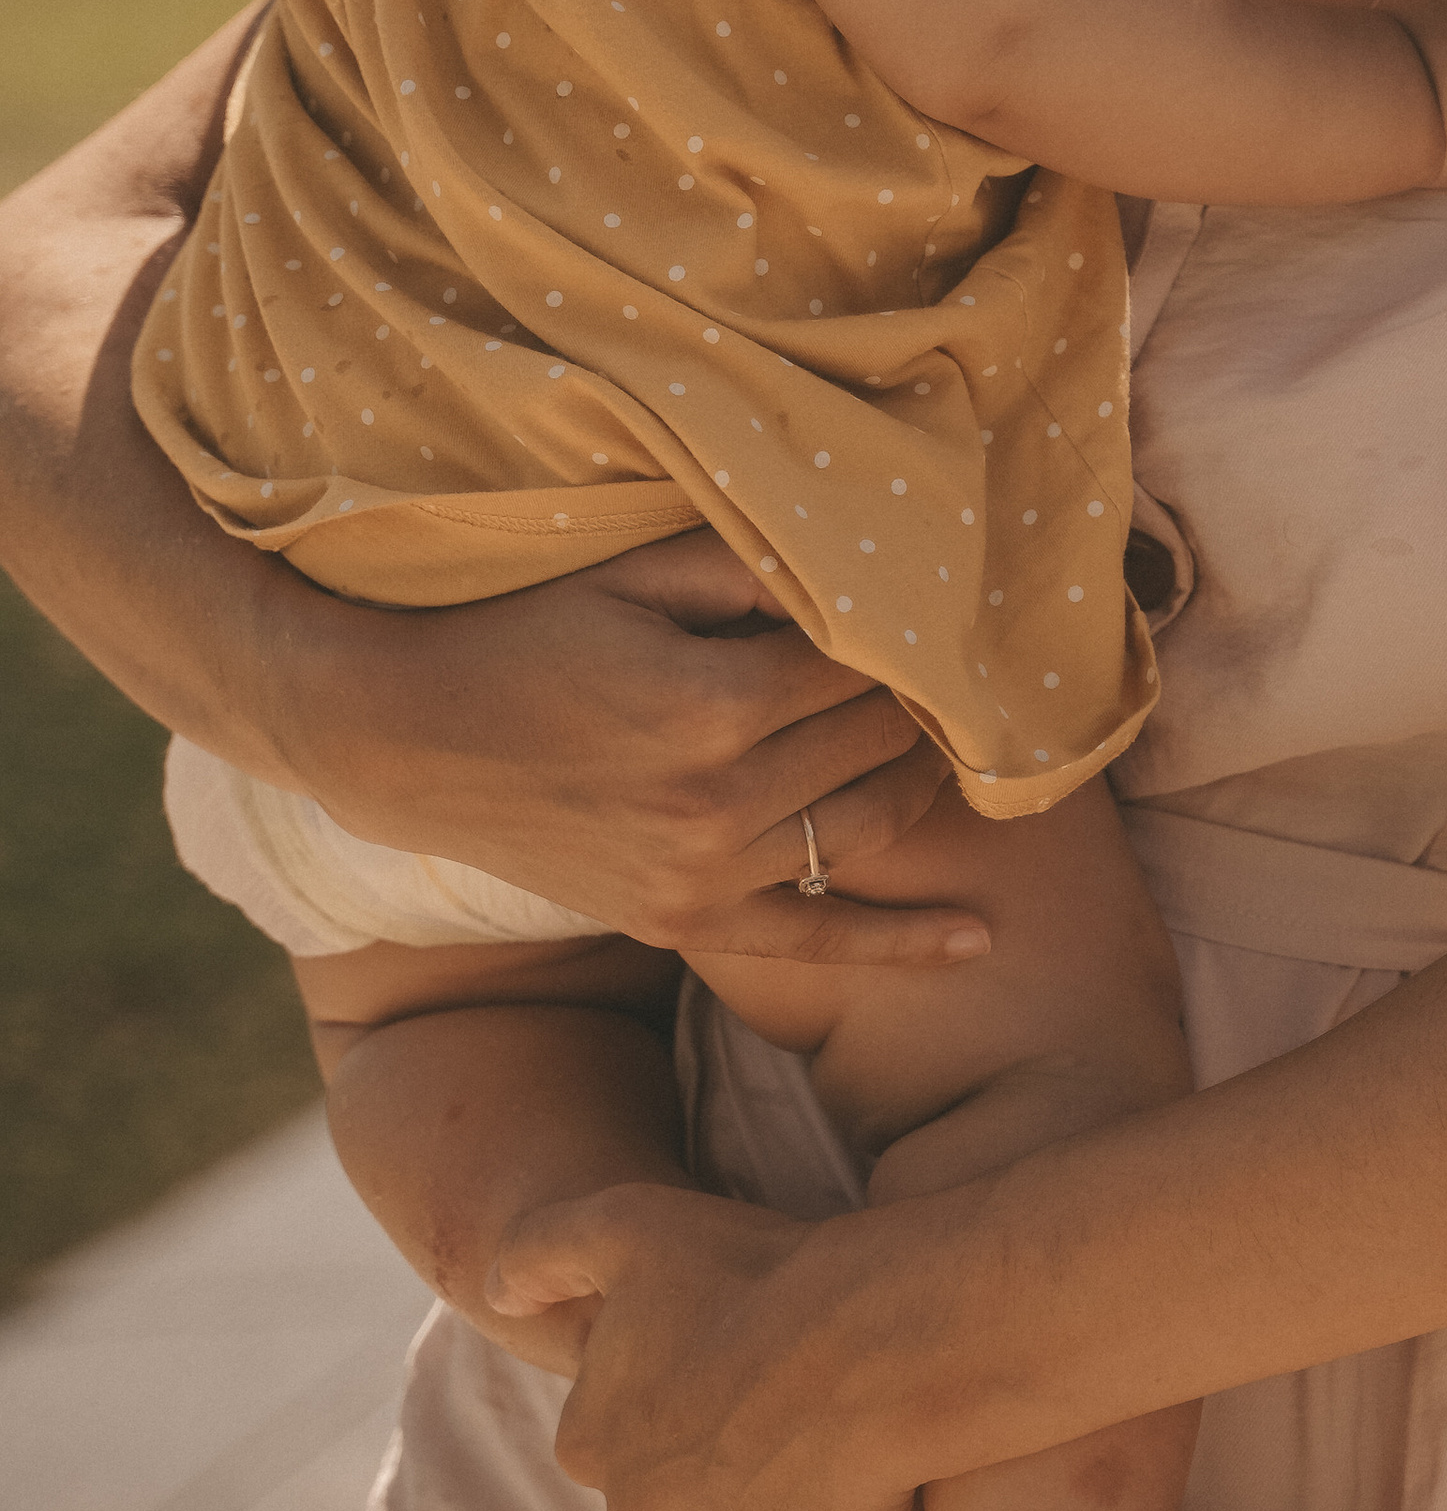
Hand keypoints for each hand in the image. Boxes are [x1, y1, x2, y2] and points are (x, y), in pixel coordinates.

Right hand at [292, 531, 970, 964]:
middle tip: (961, 671)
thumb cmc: (522, 633)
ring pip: (867, 827)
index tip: (941, 612)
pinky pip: (817, 941)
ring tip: (955, 747)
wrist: (404, 740)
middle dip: (925, 704)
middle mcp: (718, 799)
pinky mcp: (683, 922)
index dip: (907, 637)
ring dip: (925, 786)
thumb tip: (861, 572)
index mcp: (713, 702)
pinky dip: (904, 943)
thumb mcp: (630, 572)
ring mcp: (702, 874)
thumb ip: (749, 567)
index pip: (863, 666)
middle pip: (877, 743)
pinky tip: (979, 938)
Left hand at [490, 1182, 929, 1510]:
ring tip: (828, 1445)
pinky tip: (850, 1498)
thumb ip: (536, 1251)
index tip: (742, 1356)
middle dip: (724, 1466)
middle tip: (791, 1403)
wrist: (879, 1344)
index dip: (695, 1392)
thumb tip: (495, 1296)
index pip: (633, 1433)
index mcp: (588, 1444)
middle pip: (679, 1501)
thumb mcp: (627, 1220)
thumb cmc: (758, 1275)